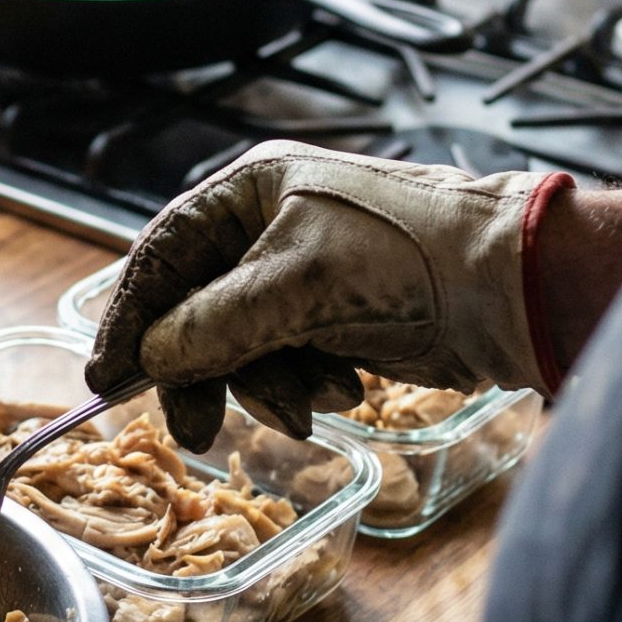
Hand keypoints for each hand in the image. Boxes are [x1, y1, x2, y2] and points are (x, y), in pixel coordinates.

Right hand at [87, 141, 568, 450]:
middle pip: (196, 309)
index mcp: (252, 191)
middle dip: (201, 371)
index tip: (107, 379)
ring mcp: (307, 276)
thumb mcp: (297, 285)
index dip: (131, 317)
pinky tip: (345, 390)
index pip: (163, 253)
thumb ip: (213, 324)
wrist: (514, 285)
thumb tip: (151, 360)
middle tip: (197, 431)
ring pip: (242, 346)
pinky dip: (307, 386)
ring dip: (265, 385)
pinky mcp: (340, 319)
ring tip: (307, 407)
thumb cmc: (406, 258)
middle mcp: (272, 228)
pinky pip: (289, 362)